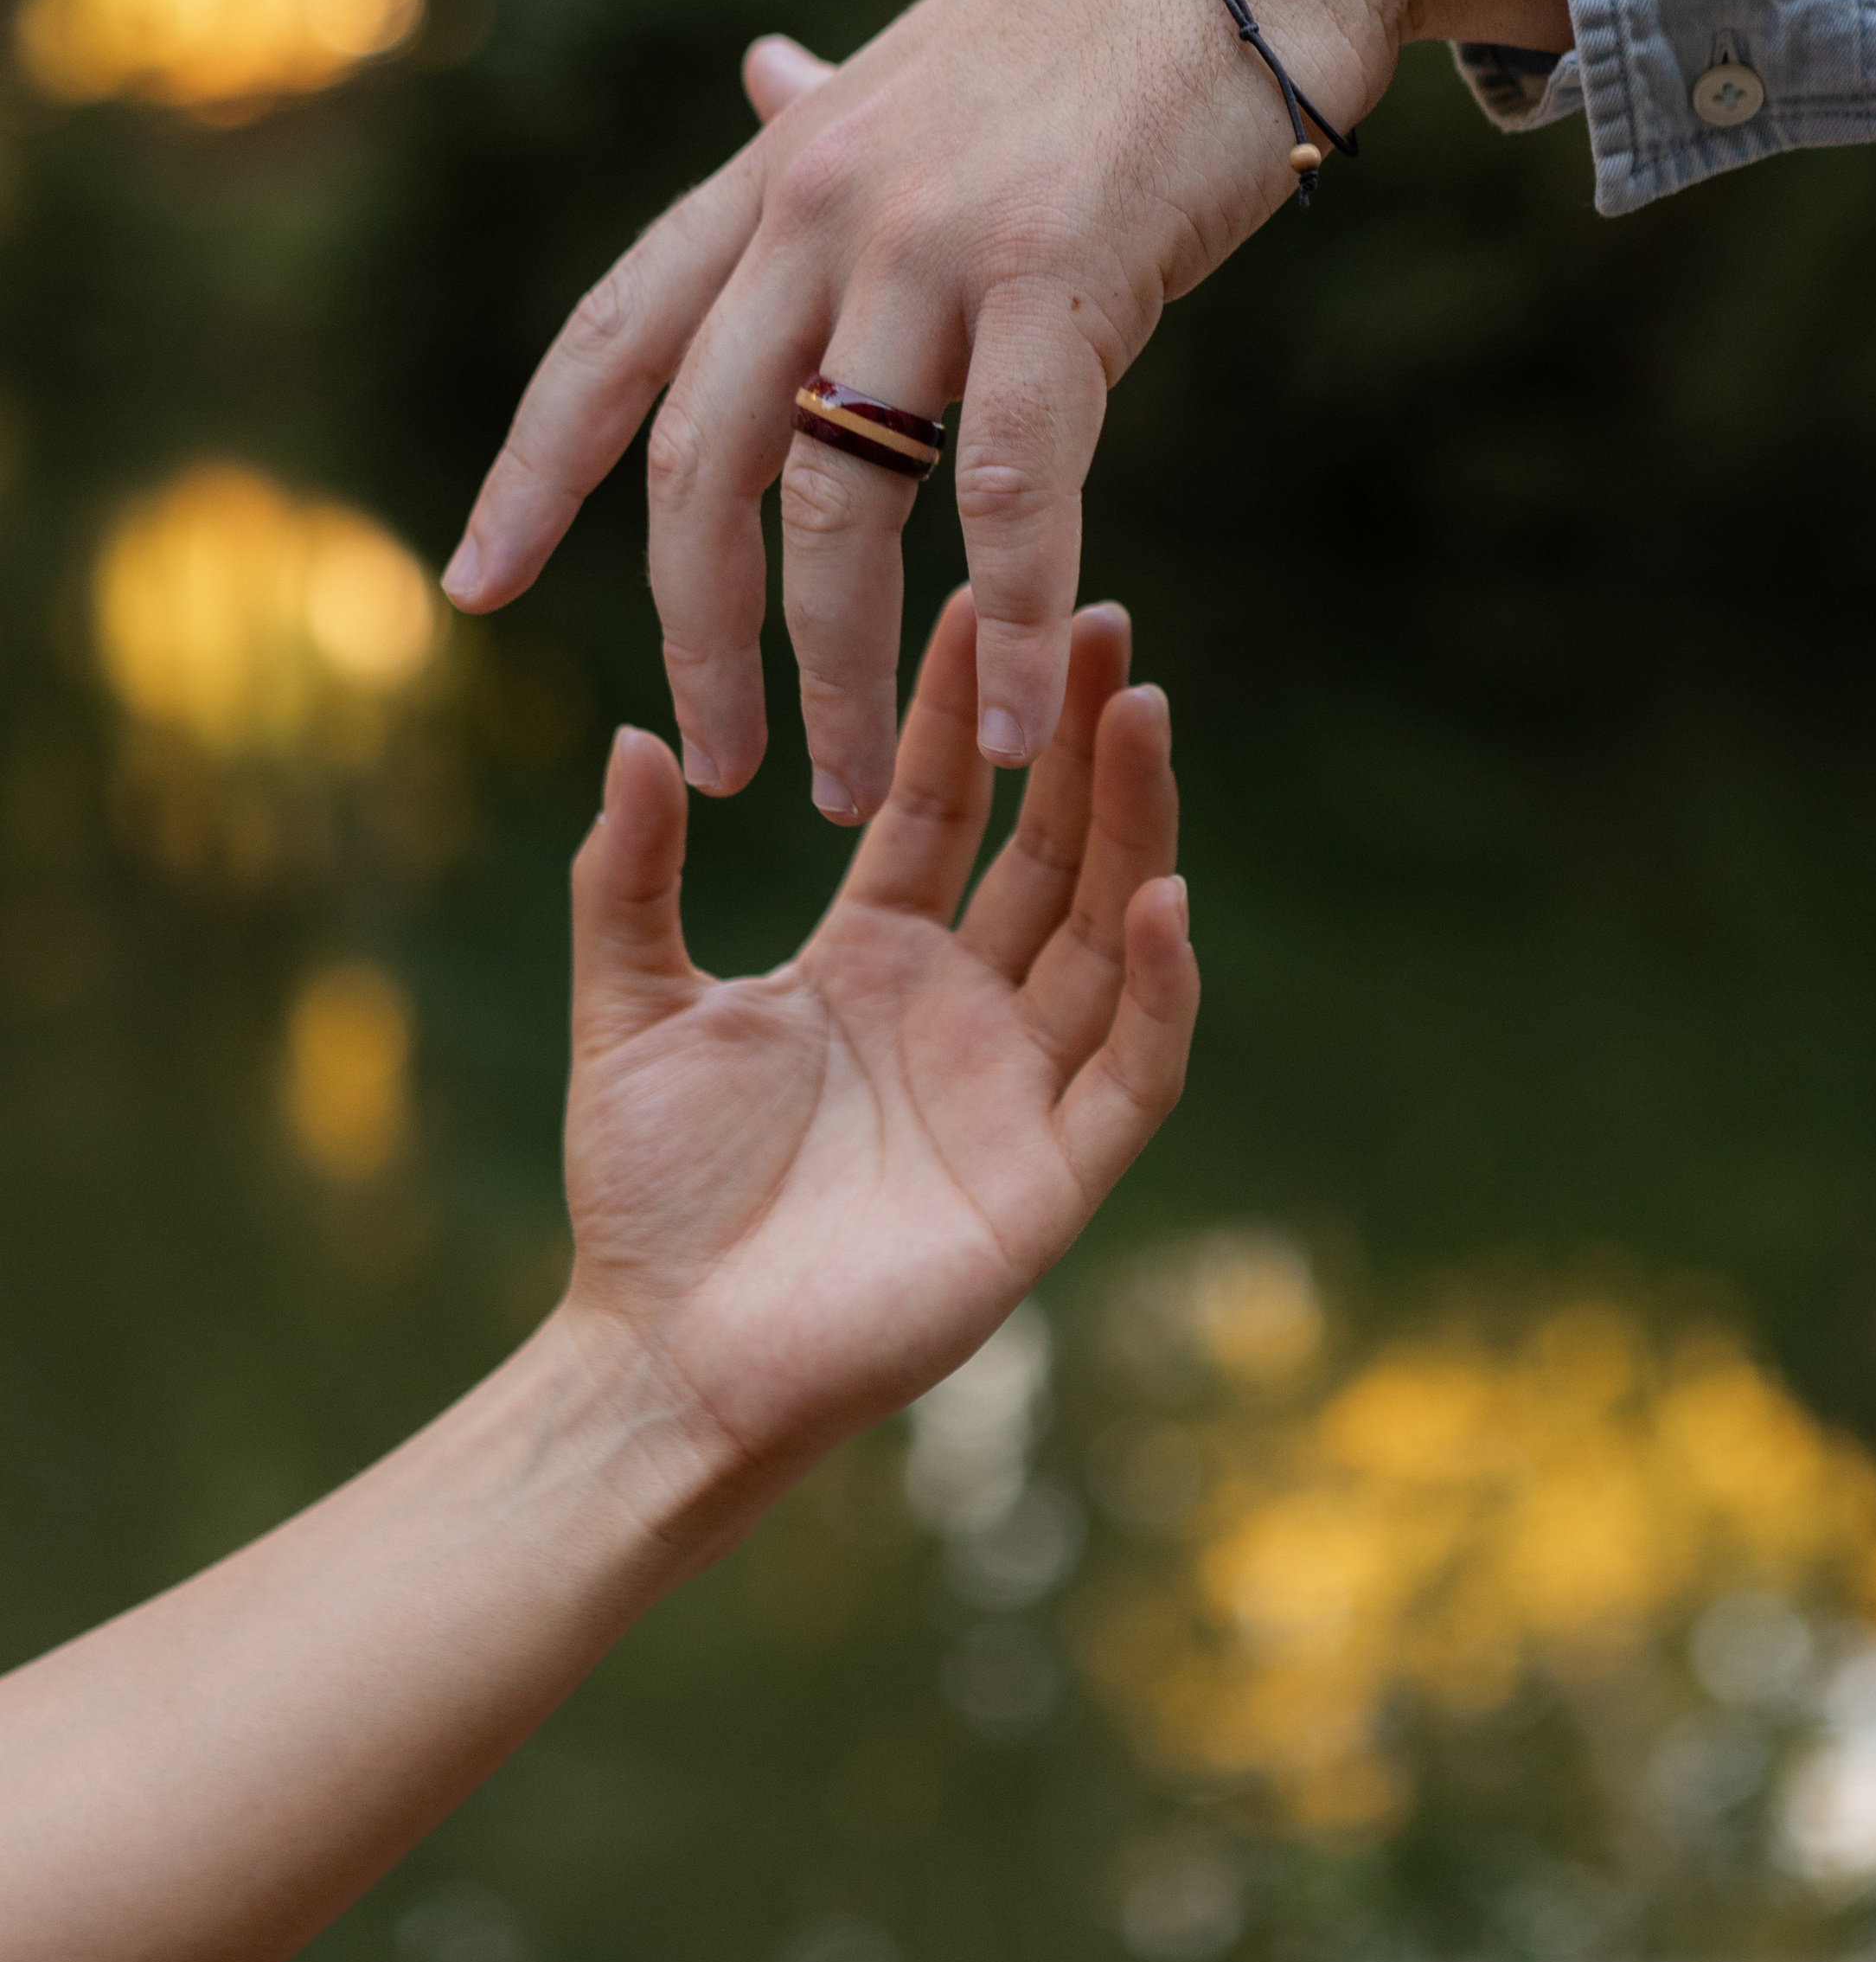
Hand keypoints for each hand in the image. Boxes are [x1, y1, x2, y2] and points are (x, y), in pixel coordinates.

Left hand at [445, 0, 1564, 817]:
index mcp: (776, 174)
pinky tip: (1004, 715)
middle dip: (693, 635)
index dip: (531, 473)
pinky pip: (1006, 485)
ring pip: (839, 499)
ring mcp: (930, 239)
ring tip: (848, 785)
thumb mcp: (924, 72)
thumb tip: (756, 70)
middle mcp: (819, 207)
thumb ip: (826, 123)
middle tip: (714, 764)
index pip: (609, 341)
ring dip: (832, 668)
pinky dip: (1001, 618)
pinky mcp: (1059, 273)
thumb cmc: (1098, 22)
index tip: (472, 587)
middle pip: (702, 462)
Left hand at [562, 588, 1196, 1537]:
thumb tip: (633, 733)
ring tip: (1141, 710)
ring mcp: (1016, 1089)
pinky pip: (1131, 1068)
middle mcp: (962, 1011)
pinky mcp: (1051, 1178)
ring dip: (1130, 823)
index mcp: (872, 962)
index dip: (964, 716)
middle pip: (1045, 850)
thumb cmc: (647, 1198)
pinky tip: (1161, 895)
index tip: (983, 607)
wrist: (665, 1354)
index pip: (944, 811)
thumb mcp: (628, 1007)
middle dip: (1074, 738)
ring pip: (1102, 932)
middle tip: (1096, 621)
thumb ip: (628, 878)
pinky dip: (1157, 986)